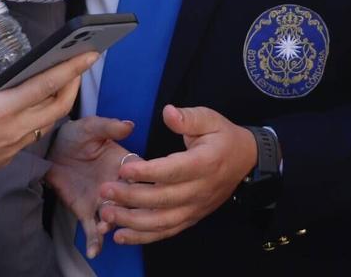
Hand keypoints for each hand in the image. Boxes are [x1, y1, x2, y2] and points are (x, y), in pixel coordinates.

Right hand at [0, 51, 97, 205]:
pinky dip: (37, 115)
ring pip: (46, 123)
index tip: (91, 52)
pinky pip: (29, 134)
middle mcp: (12, 132)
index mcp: (0, 112)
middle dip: (74, 82)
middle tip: (81, 62)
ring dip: (56, 100)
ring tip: (59, 78)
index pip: (46, 86)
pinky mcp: (3, 159)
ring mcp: (10, 149)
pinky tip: (31, 102)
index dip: (72, 67)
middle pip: (58, 107)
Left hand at [45, 117, 134, 257]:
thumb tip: (128, 125)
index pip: (143, 176)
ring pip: (116, 219)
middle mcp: (120, 186)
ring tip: (103, 226)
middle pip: (133, 202)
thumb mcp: (90, 127)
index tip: (137, 183)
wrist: (48, 149)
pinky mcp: (87, 211)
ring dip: (113, 225)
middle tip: (115, 206)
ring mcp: (104, 201)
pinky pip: (93, 230)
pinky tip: (94, 251)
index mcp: (126, 165)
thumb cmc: (75, 135)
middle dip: (127, 208)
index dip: (142, 181)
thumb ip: (108, 127)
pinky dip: (96, 242)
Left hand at [96, 105, 256, 245]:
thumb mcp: (210, 118)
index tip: (123, 169)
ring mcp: (195, 208)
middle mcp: (200, 190)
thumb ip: (188, 117)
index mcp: (205, 163)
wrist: (246, 161)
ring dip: (132, 221)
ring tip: (106, 214)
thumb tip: (168, 112)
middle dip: (131, 197)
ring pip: (162, 221)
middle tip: (104, 189)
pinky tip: (120, 236)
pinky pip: (166, 232)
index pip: (173, 171)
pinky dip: (143, 237)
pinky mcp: (191, 218)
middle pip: (162, 199)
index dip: (147, 171)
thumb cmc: (222, 136)